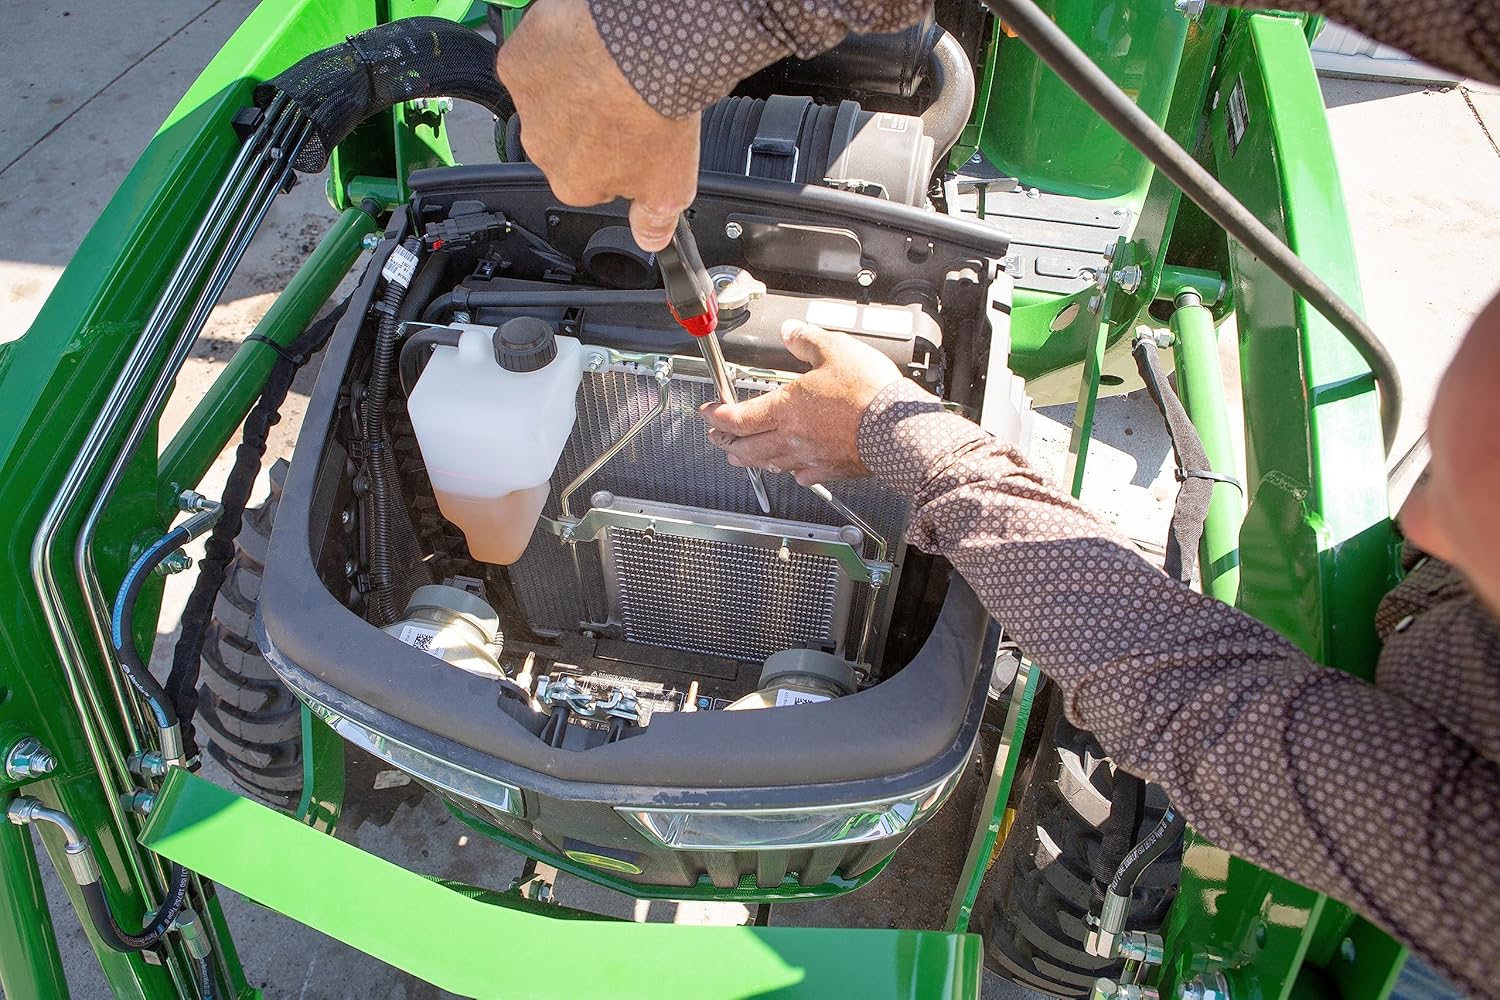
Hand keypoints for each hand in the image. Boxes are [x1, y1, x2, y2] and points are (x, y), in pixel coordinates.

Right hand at [495, 0, 698, 250]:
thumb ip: (656, 219)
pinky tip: (588, 50)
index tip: (639, 138)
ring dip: (577, 89)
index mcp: (574, 185)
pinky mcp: (517, 64)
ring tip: (614, 73)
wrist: (638, 49)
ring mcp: (526, 107)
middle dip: (595, 123)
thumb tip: (651, 239)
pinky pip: (536, 63)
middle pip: (568, 140)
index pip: (593, 177)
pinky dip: (557, 56)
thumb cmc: (653, 113)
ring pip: (551, 101)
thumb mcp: (671, 186)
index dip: (620, 155)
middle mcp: (541, 151)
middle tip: (630, 103)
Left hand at [701, 321, 905, 485]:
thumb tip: (791, 332)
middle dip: (727, 442)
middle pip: (747, 446)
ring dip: (751, 460)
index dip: (718, 415)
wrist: (898, 428)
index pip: (738, 416)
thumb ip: (808, 340)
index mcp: (786, 408)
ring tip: (742, 458)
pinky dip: (792, 473)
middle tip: (717, 439)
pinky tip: (794, 472)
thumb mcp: (835, 349)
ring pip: (771, 464)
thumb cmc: (868, 392)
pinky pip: (804, 476)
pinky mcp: (833, 470)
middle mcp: (792, 437)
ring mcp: (811, 457)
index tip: (708, 412)